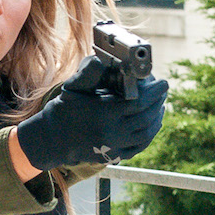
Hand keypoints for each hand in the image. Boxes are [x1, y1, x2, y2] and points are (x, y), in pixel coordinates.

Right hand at [13, 63, 169, 170]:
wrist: (51, 139)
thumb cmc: (62, 110)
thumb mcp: (74, 87)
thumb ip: (90, 72)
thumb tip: (104, 57)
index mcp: (105, 114)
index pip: (140, 102)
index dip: (156, 92)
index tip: (163, 83)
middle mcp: (112, 133)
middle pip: (147, 118)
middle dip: (159, 103)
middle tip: (163, 92)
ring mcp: (113, 147)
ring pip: (146, 135)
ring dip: (157, 120)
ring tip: (160, 107)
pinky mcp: (113, 156)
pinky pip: (138, 147)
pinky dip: (148, 136)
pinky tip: (151, 126)